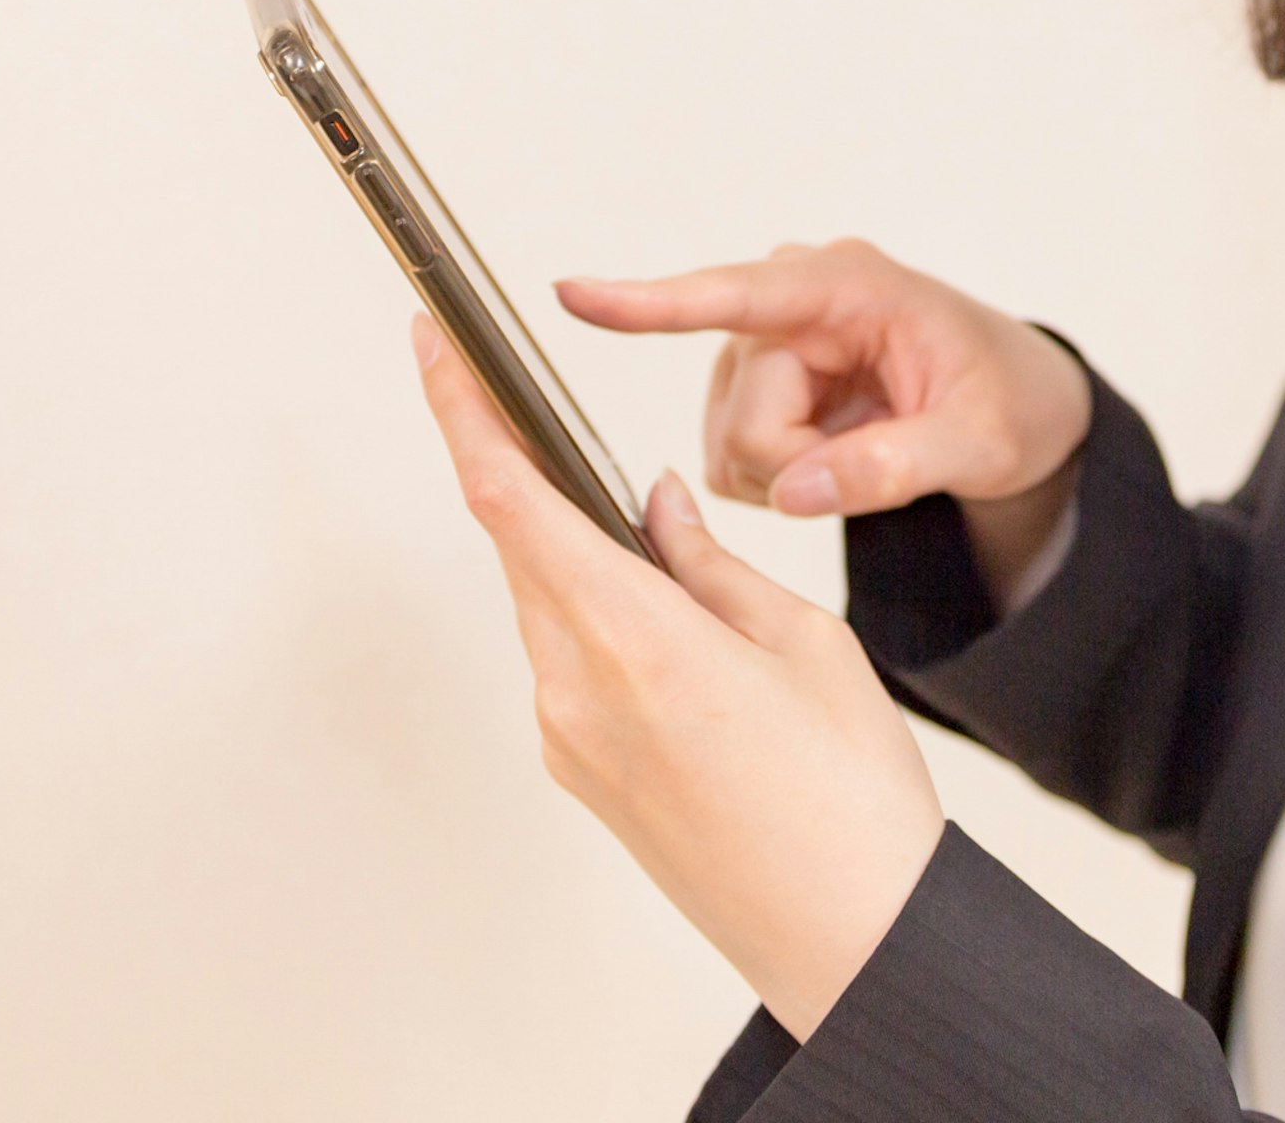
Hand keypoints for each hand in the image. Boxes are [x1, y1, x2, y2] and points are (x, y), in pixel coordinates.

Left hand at [409, 313, 943, 1039]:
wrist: (851, 940)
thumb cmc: (850, 799)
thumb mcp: (803, 642)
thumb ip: (710, 561)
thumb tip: (653, 504)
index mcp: (633, 637)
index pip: (511, 497)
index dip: (461, 410)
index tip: (434, 344)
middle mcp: (576, 688)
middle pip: (519, 543)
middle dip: (519, 467)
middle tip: (521, 395)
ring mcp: (569, 737)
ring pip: (544, 601)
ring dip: (567, 547)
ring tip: (632, 518)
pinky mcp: (581, 774)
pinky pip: (566, 660)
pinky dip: (591, 611)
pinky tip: (652, 608)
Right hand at [557, 240, 1093, 593]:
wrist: (1021, 403)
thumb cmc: (1010, 400)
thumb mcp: (979, 441)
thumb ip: (891, 466)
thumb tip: (796, 492)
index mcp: (850, 286)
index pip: (737, 297)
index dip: (652, 303)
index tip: (573, 294)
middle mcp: (795, 300)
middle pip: (741, 417)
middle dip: (800, 466)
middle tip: (878, 463)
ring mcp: (769, 343)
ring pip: (729, 443)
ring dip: (791, 473)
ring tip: (865, 448)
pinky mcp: (757, 381)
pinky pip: (733, 456)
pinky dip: (782, 477)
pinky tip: (834, 453)